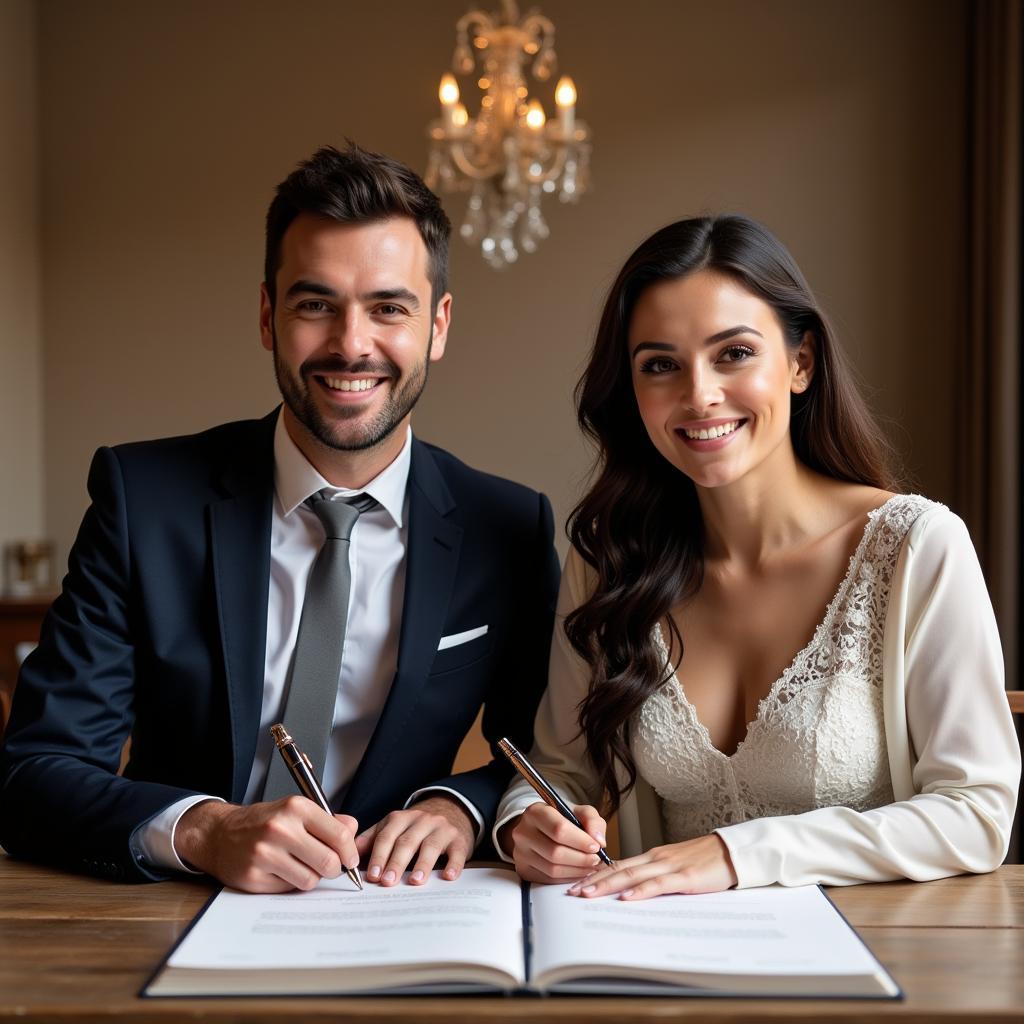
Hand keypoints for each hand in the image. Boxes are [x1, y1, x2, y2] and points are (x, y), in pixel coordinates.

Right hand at [175, 797, 359, 892]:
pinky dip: (290, 884)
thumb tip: (354, 832)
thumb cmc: (264, 822)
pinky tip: (280, 871)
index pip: (340, 834)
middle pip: (328, 862)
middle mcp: (280, 829)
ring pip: (310, 880)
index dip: (350, 852)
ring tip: (300, 866)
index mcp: (296, 807)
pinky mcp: (253, 877)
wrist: (220, 834)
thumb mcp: (296, 810)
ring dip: (311, 877)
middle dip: (334, 869)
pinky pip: (288, 889)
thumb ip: (329, 820)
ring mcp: (264, 854)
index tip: (350, 859)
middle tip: (329, 867)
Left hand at [355, 795, 474, 885]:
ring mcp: (442, 829)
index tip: (373, 875)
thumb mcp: (394, 827)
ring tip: (415, 881)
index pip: (387, 836)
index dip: (379, 856)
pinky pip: (457, 852)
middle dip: (396, 862)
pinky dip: (453, 864)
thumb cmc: (416, 827)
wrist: (450, 810)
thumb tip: (351, 853)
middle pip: (407, 842)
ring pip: (431, 846)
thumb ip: (373, 838)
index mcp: (401, 819)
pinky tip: (448, 876)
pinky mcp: (459, 839)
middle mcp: (422, 821)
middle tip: (388, 882)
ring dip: (422, 864)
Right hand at [504, 802, 607, 883]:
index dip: (580, 841)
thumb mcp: (578, 812)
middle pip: (556, 852)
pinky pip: (549, 879)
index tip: (596, 847)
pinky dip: (568, 878)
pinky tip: (578, 872)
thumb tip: (599, 841)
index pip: (559, 829)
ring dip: (577, 871)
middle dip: (581, 859)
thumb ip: (592, 821)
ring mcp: (520, 853)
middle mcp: (523, 832)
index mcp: (535, 812)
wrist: (540, 828)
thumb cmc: (562, 819)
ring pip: (552, 869)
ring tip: (590, 867)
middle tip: (596, 859)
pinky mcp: (523, 869)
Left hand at [566, 833, 737, 899]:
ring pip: (632, 875)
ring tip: (587, 894)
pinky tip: (626, 898)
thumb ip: (656, 878)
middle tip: (571, 892)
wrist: (733, 852)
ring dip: (607, 885)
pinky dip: (640, 891)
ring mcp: (670, 866)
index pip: (618, 865)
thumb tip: (634, 893)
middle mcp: (656, 859)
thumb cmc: (706, 862)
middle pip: (618, 869)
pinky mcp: (685, 876)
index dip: (596, 875)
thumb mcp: (676, 868)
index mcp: (653, 857)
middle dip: (592, 881)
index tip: (576, 884)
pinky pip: (658, 884)